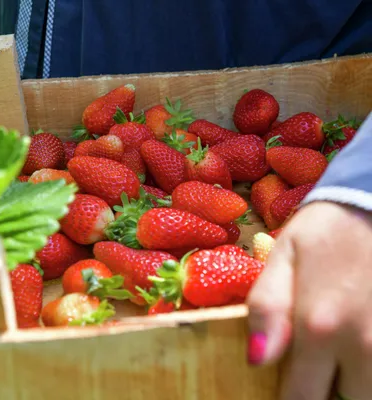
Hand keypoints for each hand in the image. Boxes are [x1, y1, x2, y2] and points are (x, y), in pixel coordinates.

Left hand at [246, 201, 371, 399]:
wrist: (370, 206)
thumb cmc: (323, 232)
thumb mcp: (284, 257)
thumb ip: (268, 307)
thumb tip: (255, 361)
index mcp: (320, 327)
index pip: (301, 399)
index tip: (285, 389)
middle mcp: (364, 346)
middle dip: (324, 393)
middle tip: (315, 366)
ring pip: (370, 392)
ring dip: (354, 383)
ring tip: (338, 353)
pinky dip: (369, 366)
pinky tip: (359, 341)